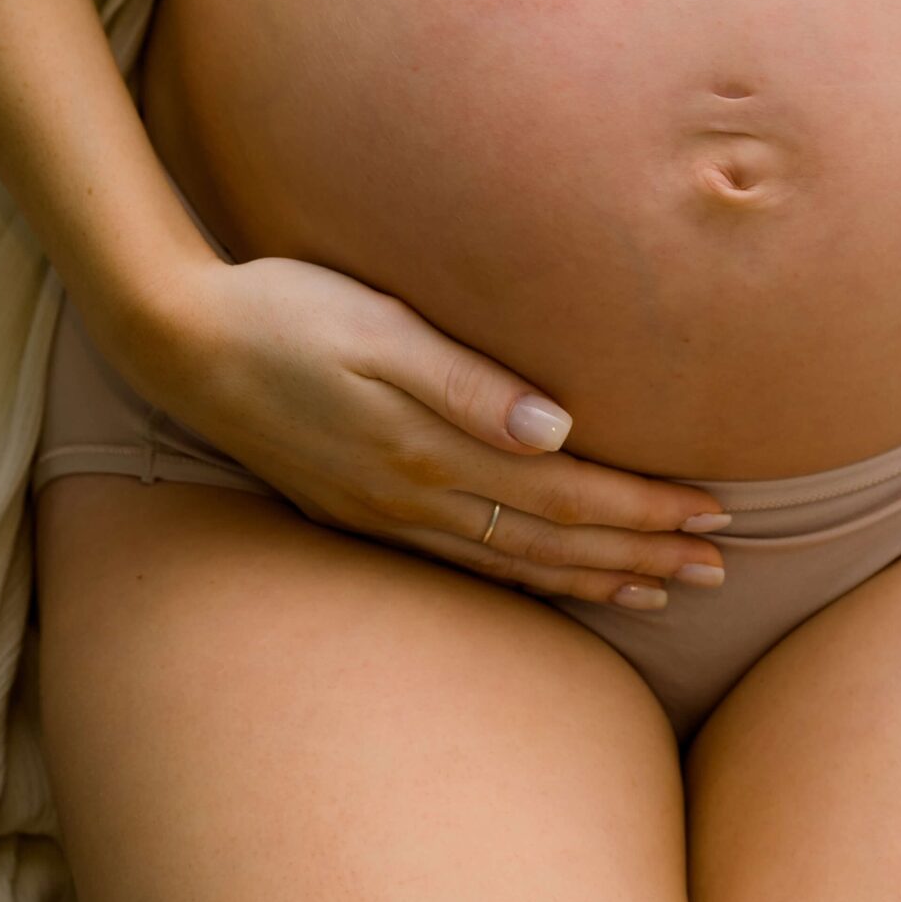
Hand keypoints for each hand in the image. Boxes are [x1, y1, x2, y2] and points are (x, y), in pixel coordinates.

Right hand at [112, 247, 731, 608]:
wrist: (180, 343)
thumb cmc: (286, 312)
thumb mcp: (378, 331)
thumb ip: (469, 383)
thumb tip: (560, 430)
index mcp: (432, 449)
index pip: (567, 492)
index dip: (644, 508)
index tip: (714, 515)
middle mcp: (417, 496)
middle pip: (554, 540)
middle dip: (641, 554)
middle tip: (719, 567)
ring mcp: (388, 513)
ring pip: (516, 563)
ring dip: (595, 576)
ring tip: (661, 589)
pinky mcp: (364, 511)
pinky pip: (469, 563)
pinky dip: (530, 578)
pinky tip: (557, 580)